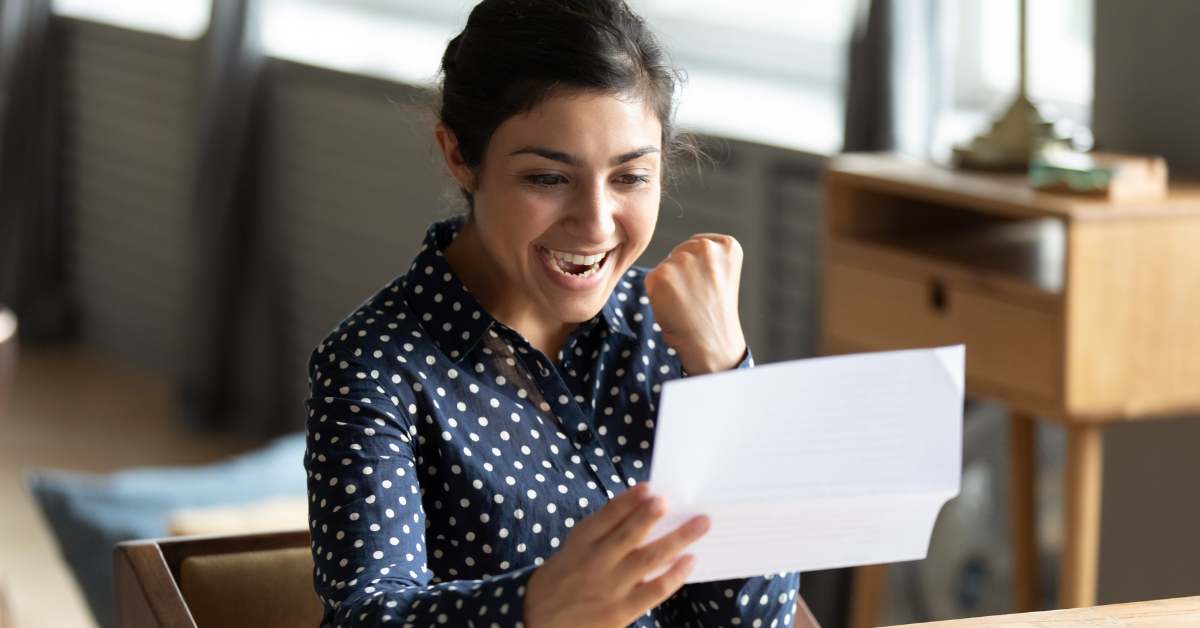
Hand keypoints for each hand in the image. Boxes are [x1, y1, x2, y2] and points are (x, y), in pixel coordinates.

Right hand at [523, 484, 709, 627]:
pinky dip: (675, 575)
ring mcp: (610, 587)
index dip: (628, 501)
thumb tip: (638, 512)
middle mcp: (595, 562)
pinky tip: (690, 561)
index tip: (648, 488)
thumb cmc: (560, 583)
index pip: (606, 516)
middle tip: (672, 501)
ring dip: (677, 539)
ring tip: (699, 524)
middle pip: (630, 534)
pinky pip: (655, 590)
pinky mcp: (621, 611)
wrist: (539, 624)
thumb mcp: (569, 551)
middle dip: (652, 515)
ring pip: (649, 558)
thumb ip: (598, 534)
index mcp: (580, 543)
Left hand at [644, 233, 746, 373]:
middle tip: (696, 298)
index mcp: (728, 245)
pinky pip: (651, 279)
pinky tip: (674, 307)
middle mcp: (706, 248)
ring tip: (686, 303)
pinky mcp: (661, 275)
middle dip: (682, 273)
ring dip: (669, 283)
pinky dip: (657, 294)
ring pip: (665, 266)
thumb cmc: (715, 313)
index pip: (698, 245)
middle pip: (680, 252)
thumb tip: (671, 254)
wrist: (712, 343)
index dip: (699, 269)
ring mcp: (682, 260)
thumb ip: (704, 256)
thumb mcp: (722, 275)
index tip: (709, 287)